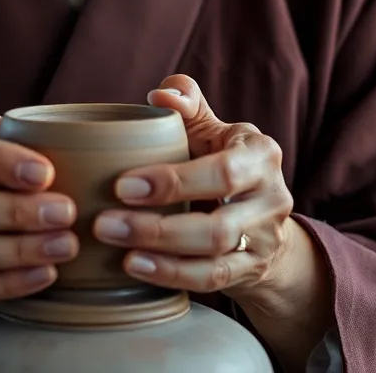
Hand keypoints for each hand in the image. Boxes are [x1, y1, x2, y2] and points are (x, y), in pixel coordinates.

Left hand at [92, 75, 298, 303]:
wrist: (259, 214)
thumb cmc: (219, 157)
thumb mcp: (209, 126)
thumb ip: (186, 103)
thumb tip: (161, 95)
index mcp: (260, 153)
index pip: (222, 171)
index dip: (172, 182)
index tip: (121, 185)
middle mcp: (270, 197)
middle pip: (218, 225)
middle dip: (158, 227)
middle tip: (105, 224)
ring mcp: (264, 239)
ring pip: (214, 258)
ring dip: (160, 255)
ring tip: (115, 244)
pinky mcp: (253, 270)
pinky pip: (213, 280)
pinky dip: (172, 274)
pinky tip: (136, 265)